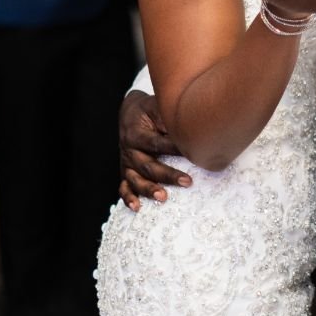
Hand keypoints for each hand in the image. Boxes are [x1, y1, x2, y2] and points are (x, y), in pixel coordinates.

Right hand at [118, 90, 191, 209]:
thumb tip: (189, 125)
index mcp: (136, 134)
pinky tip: (137, 207)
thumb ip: (168, 118)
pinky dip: (128, 198)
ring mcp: (127, 163)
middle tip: (187, 182)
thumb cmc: (149, 112)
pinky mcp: (126, 172)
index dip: (173, 149)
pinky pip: (124, 187)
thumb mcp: (156, 108)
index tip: (191, 154)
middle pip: (148, 166)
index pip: (156, 143)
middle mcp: (130, 150)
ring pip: (135, 179)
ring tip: (163, 197)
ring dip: (149, 189)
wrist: (130, 114)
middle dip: (168, 175)